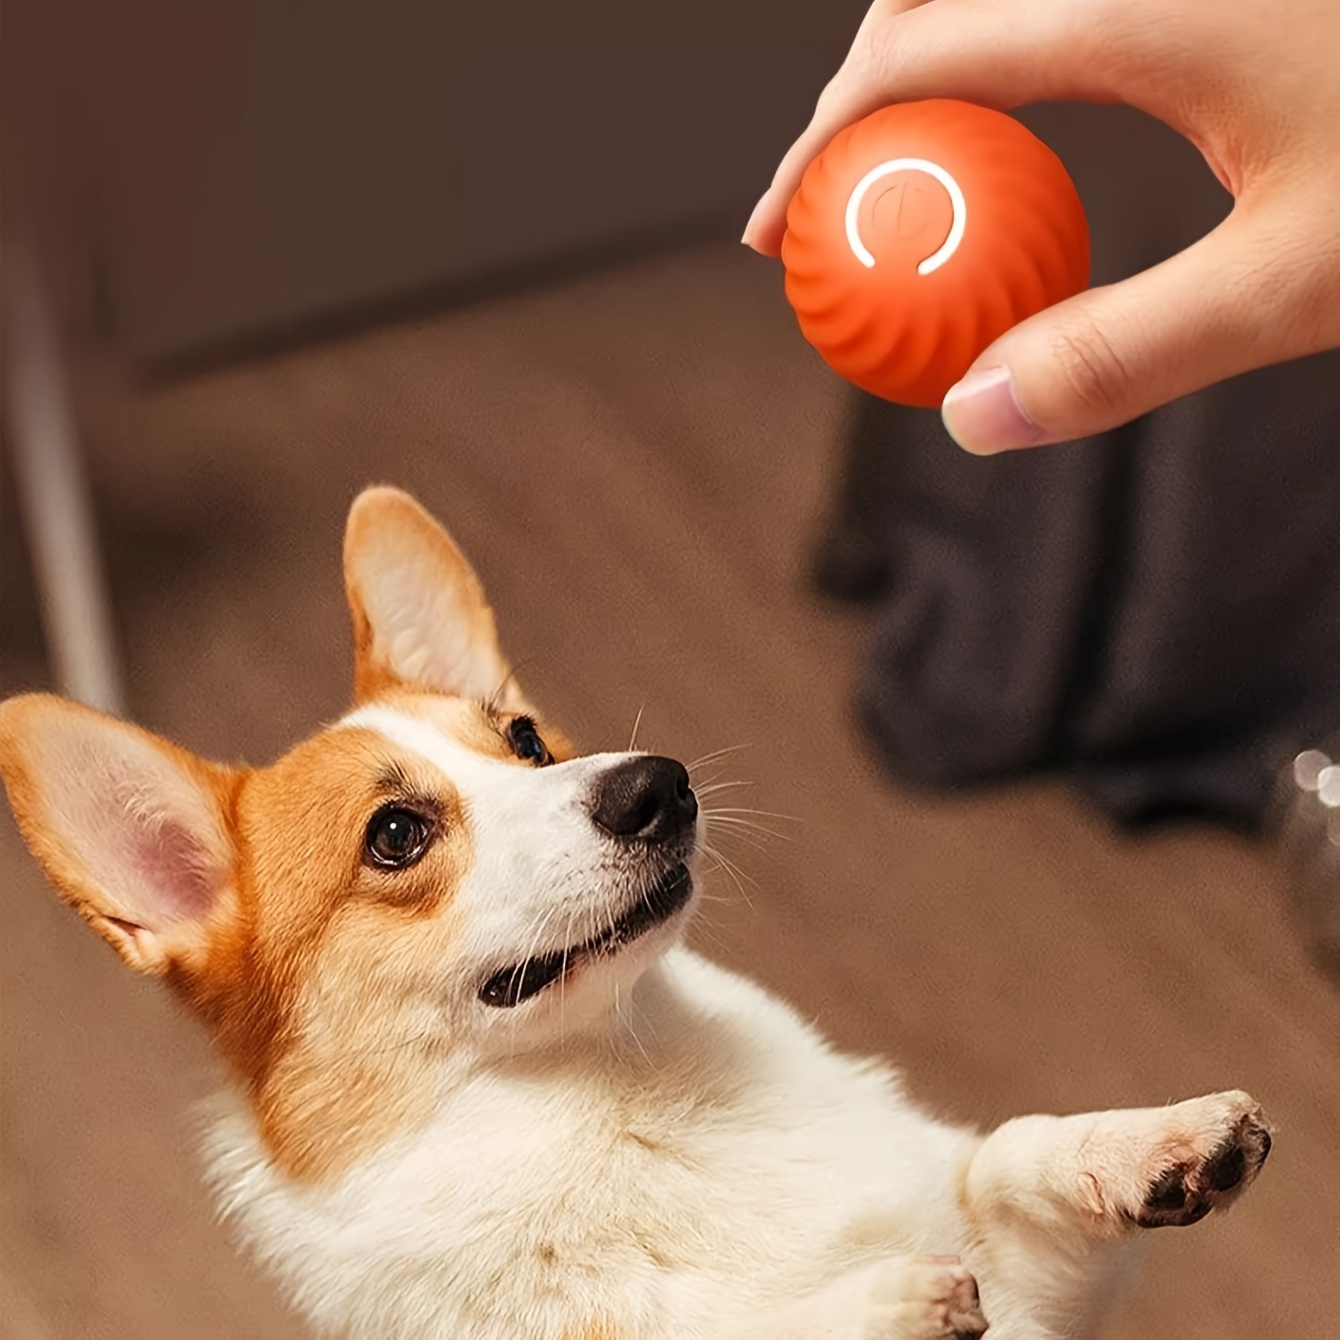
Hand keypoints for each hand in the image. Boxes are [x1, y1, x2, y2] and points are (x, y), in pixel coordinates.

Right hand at [743, 0, 1339, 451]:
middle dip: (861, 94)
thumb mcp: (1295, 285)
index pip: (916, 60)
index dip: (820, 152)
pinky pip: (1075, 3)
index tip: (778, 235)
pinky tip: (1040, 116)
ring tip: (915, 166)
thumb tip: (971, 422)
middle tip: (836, 199)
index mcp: (1143, 0)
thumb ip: (1119, 356)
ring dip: (936, 59)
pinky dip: (1020, 53)